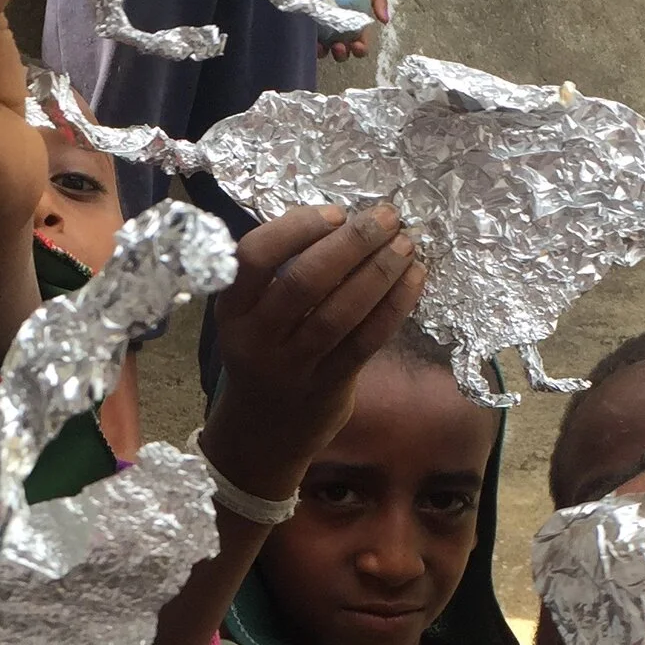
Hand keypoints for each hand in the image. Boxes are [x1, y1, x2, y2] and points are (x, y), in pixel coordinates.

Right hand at [199, 203, 423, 498]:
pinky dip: (393, 306)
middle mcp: (256, 338)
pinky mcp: (327, 387)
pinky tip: (414, 279)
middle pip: (304, 282)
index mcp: (231, 309)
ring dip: (379, 272)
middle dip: (352, 243)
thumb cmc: (264, 355)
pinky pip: (365, 341)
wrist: (264, 432)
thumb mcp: (250, 315)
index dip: (296, 228)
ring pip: (339, 313)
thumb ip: (280, 274)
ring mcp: (292, 367)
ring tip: (406, 244)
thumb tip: (345, 223)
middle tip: (386, 217)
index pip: (254, 257)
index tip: (334, 213)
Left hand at [314, 0, 389, 61]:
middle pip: (343, 53)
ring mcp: (322, 33)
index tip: (358, 45)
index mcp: (355, 29)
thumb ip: (379, 1)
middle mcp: (339, 34)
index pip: (360, 46)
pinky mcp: (307, 27)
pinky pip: (309, 41)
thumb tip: (384, 20)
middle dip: (342, 54)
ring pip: (325, 51)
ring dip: (326, 52)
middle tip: (340, 45)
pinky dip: (312, 44)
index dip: (360, 50)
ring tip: (326, 45)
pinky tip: (314, 40)